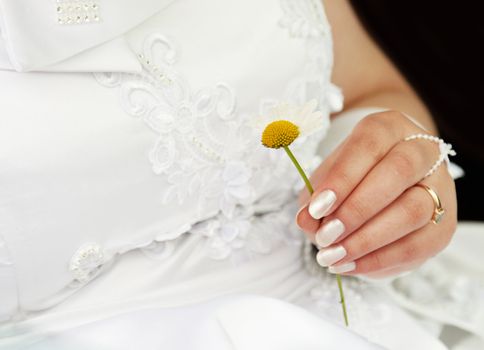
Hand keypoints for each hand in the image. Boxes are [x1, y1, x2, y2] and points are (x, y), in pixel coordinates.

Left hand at [296, 110, 456, 277]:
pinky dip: (379, 260)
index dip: (342, 178)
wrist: (384, 189)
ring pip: (414, 210)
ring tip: (333, 255)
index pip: (369, 144)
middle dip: (357, 209)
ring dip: (367, 239)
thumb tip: (305, 220)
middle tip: (324, 236)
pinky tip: (350, 265)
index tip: (315, 208)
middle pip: (399, 171)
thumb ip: (314, 197)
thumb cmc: (350, 179)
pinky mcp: (444, 224)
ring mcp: (439, 187)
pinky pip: (418, 245)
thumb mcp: (325, 181)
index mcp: (388, 128)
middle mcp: (421, 150)